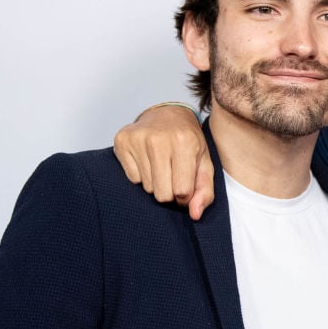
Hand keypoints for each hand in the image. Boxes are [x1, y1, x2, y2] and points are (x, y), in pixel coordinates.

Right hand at [113, 104, 213, 219]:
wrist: (167, 114)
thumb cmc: (188, 140)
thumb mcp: (204, 162)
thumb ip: (204, 191)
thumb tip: (195, 214)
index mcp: (185, 142)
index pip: (181, 191)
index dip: (185, 195)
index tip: (186, 186)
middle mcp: (159, 139)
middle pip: (162, 194)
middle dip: (170, 191)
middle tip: (174, 175)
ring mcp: (138, 138)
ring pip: (147, 187)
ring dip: (156, 182)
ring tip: (162, 165)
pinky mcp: (122, 140)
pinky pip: (132, 178)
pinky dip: (141, 174)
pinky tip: (148, 159)